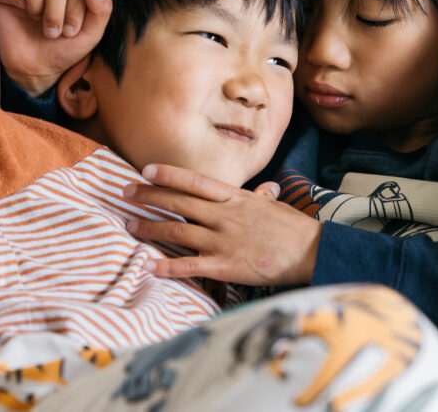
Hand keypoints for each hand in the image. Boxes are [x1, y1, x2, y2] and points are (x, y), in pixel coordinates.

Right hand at [0, 0, 111, 96]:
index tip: (69, 32)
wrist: (35, 68)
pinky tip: (18, 7)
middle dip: (55, 12)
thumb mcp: (90, 35)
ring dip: (36, 5)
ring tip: (36, 20)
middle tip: (51, 32)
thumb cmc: (63, 49)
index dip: (74, 10)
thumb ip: (101, 9)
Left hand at [123, 164, 321, 286]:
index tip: (146, 170)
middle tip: (125, 193)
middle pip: (178, 202)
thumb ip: (258, 197)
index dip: (168, 174)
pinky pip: (189, 265)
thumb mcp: (273, 205)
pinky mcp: (225, 266)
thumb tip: (259, 189)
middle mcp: (224, 216)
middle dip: (148, 196)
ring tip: (129, 225)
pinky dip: (167, 265)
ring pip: (177, 231)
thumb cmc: (293, 228)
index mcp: (235, 198)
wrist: (311, 252)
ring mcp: (223, 241)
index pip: (194, 180)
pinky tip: (148, 264)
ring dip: (149, 227)